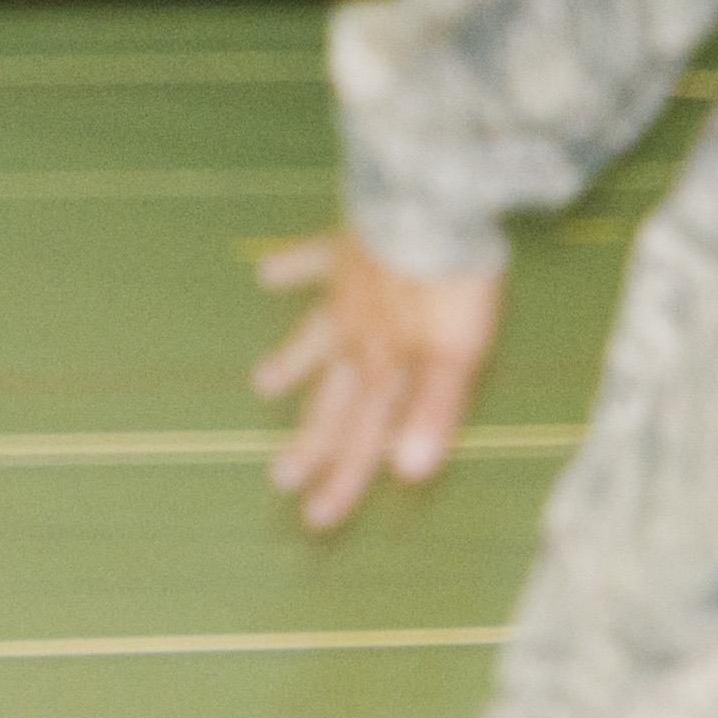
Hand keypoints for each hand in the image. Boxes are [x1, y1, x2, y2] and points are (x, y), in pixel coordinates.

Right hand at [252, 230, 501, 535]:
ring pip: (314, 334)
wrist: (427, 197)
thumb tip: (406, 474)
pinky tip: (265, 272)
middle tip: (280, 480)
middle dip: (310, 441)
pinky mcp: (347, 246)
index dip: (343, 480)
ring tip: (263, 384)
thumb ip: (431, 411)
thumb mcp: (454, 352)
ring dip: (291, 360)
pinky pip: (312, 259)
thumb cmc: (449, 277)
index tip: (317, 520)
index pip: (362, 437)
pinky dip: (290, 267)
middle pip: (331, 399)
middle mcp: (357, 337)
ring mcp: (346, 292)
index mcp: (383, 366)